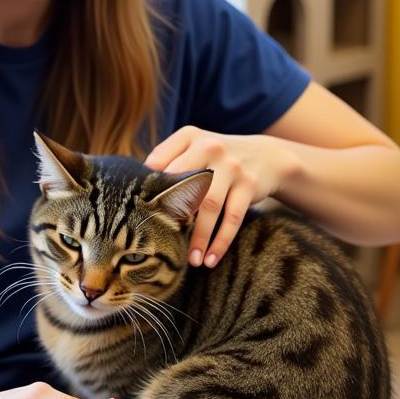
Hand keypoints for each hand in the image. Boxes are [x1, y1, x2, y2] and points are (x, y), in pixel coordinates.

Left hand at [145, 126, 297, 267]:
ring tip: (190, 261)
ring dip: (198, 238)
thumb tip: (133, 188)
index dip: (148, 188)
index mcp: (189, 137)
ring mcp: (231, 167)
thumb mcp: (193, 147)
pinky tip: (210, 259)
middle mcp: (210, 148)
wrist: (266, 155)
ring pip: (209, 207)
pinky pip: (232, 219)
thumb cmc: (216, 158)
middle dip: (170, 214)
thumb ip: (166, 160)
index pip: (160, 163)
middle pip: (182, 185)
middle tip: (157, 240)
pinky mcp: (249, 185)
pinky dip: (221, 242)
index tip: (137, 212)